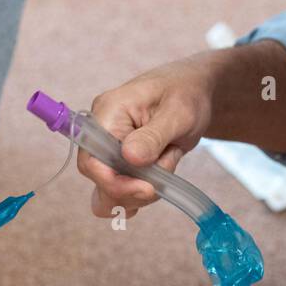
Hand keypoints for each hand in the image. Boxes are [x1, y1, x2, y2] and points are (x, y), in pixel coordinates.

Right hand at [79, 57, 213, 218]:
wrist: (193, 90)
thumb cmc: (186, 93)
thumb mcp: (178, 113)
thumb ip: (153, 137)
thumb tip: (130, 157)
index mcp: (108, 113)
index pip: (92, 160)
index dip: (114, 182)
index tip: (146, 189)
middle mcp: (101, 132)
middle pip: (100, 179)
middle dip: (131, 189)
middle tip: (161, 183)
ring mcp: (108, 148)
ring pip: (109, 191)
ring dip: (138, 193)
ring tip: (164, 169)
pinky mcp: (118, 161)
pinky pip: (119, 190)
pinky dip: (138, 195)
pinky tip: (155, 184)